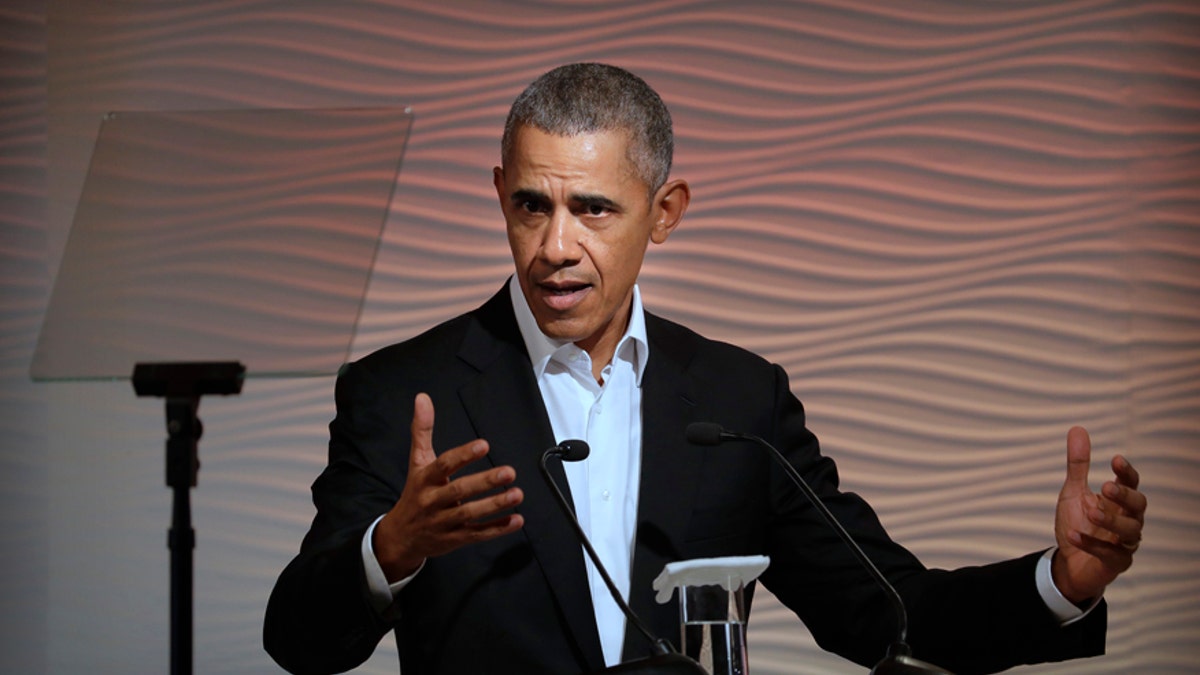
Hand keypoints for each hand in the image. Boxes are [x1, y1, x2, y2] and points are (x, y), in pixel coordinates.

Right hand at [372, 393, 524, 581]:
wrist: (400, 537)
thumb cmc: (414, 494)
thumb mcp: (417, 461)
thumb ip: (422, 430)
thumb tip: (423, 398)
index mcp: (425, 479)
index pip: (444, 465)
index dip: (463, 455)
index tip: (484, 445)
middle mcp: (433, 501)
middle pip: (459, 491)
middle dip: (485, 482)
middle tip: (509, 471)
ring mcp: (444, 522)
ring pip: (470, 515)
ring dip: (495, 505)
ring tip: (517, 494)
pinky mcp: (455, 539)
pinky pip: (477, 534)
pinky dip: (497, 529)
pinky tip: (516, 520)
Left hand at [1052, 426, 1145, 602]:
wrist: (1068, 561)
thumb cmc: (1077, 522)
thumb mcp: (1072, 491)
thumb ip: (1077, 465)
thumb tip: (1077, 429)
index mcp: (1119, 501)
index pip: (1132, 483)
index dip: (1127, 472)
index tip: (1115, 459)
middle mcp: (1127, 520)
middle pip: (1139, 506)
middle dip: (1125, 495)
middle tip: (1106, 486)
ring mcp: (1124, 543)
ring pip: (1131, 531)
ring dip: (1111, 520)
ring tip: (1090, 511)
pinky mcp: (1116, 563)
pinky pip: (1109, 554)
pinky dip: (1092, 544)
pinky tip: (1073, 534)